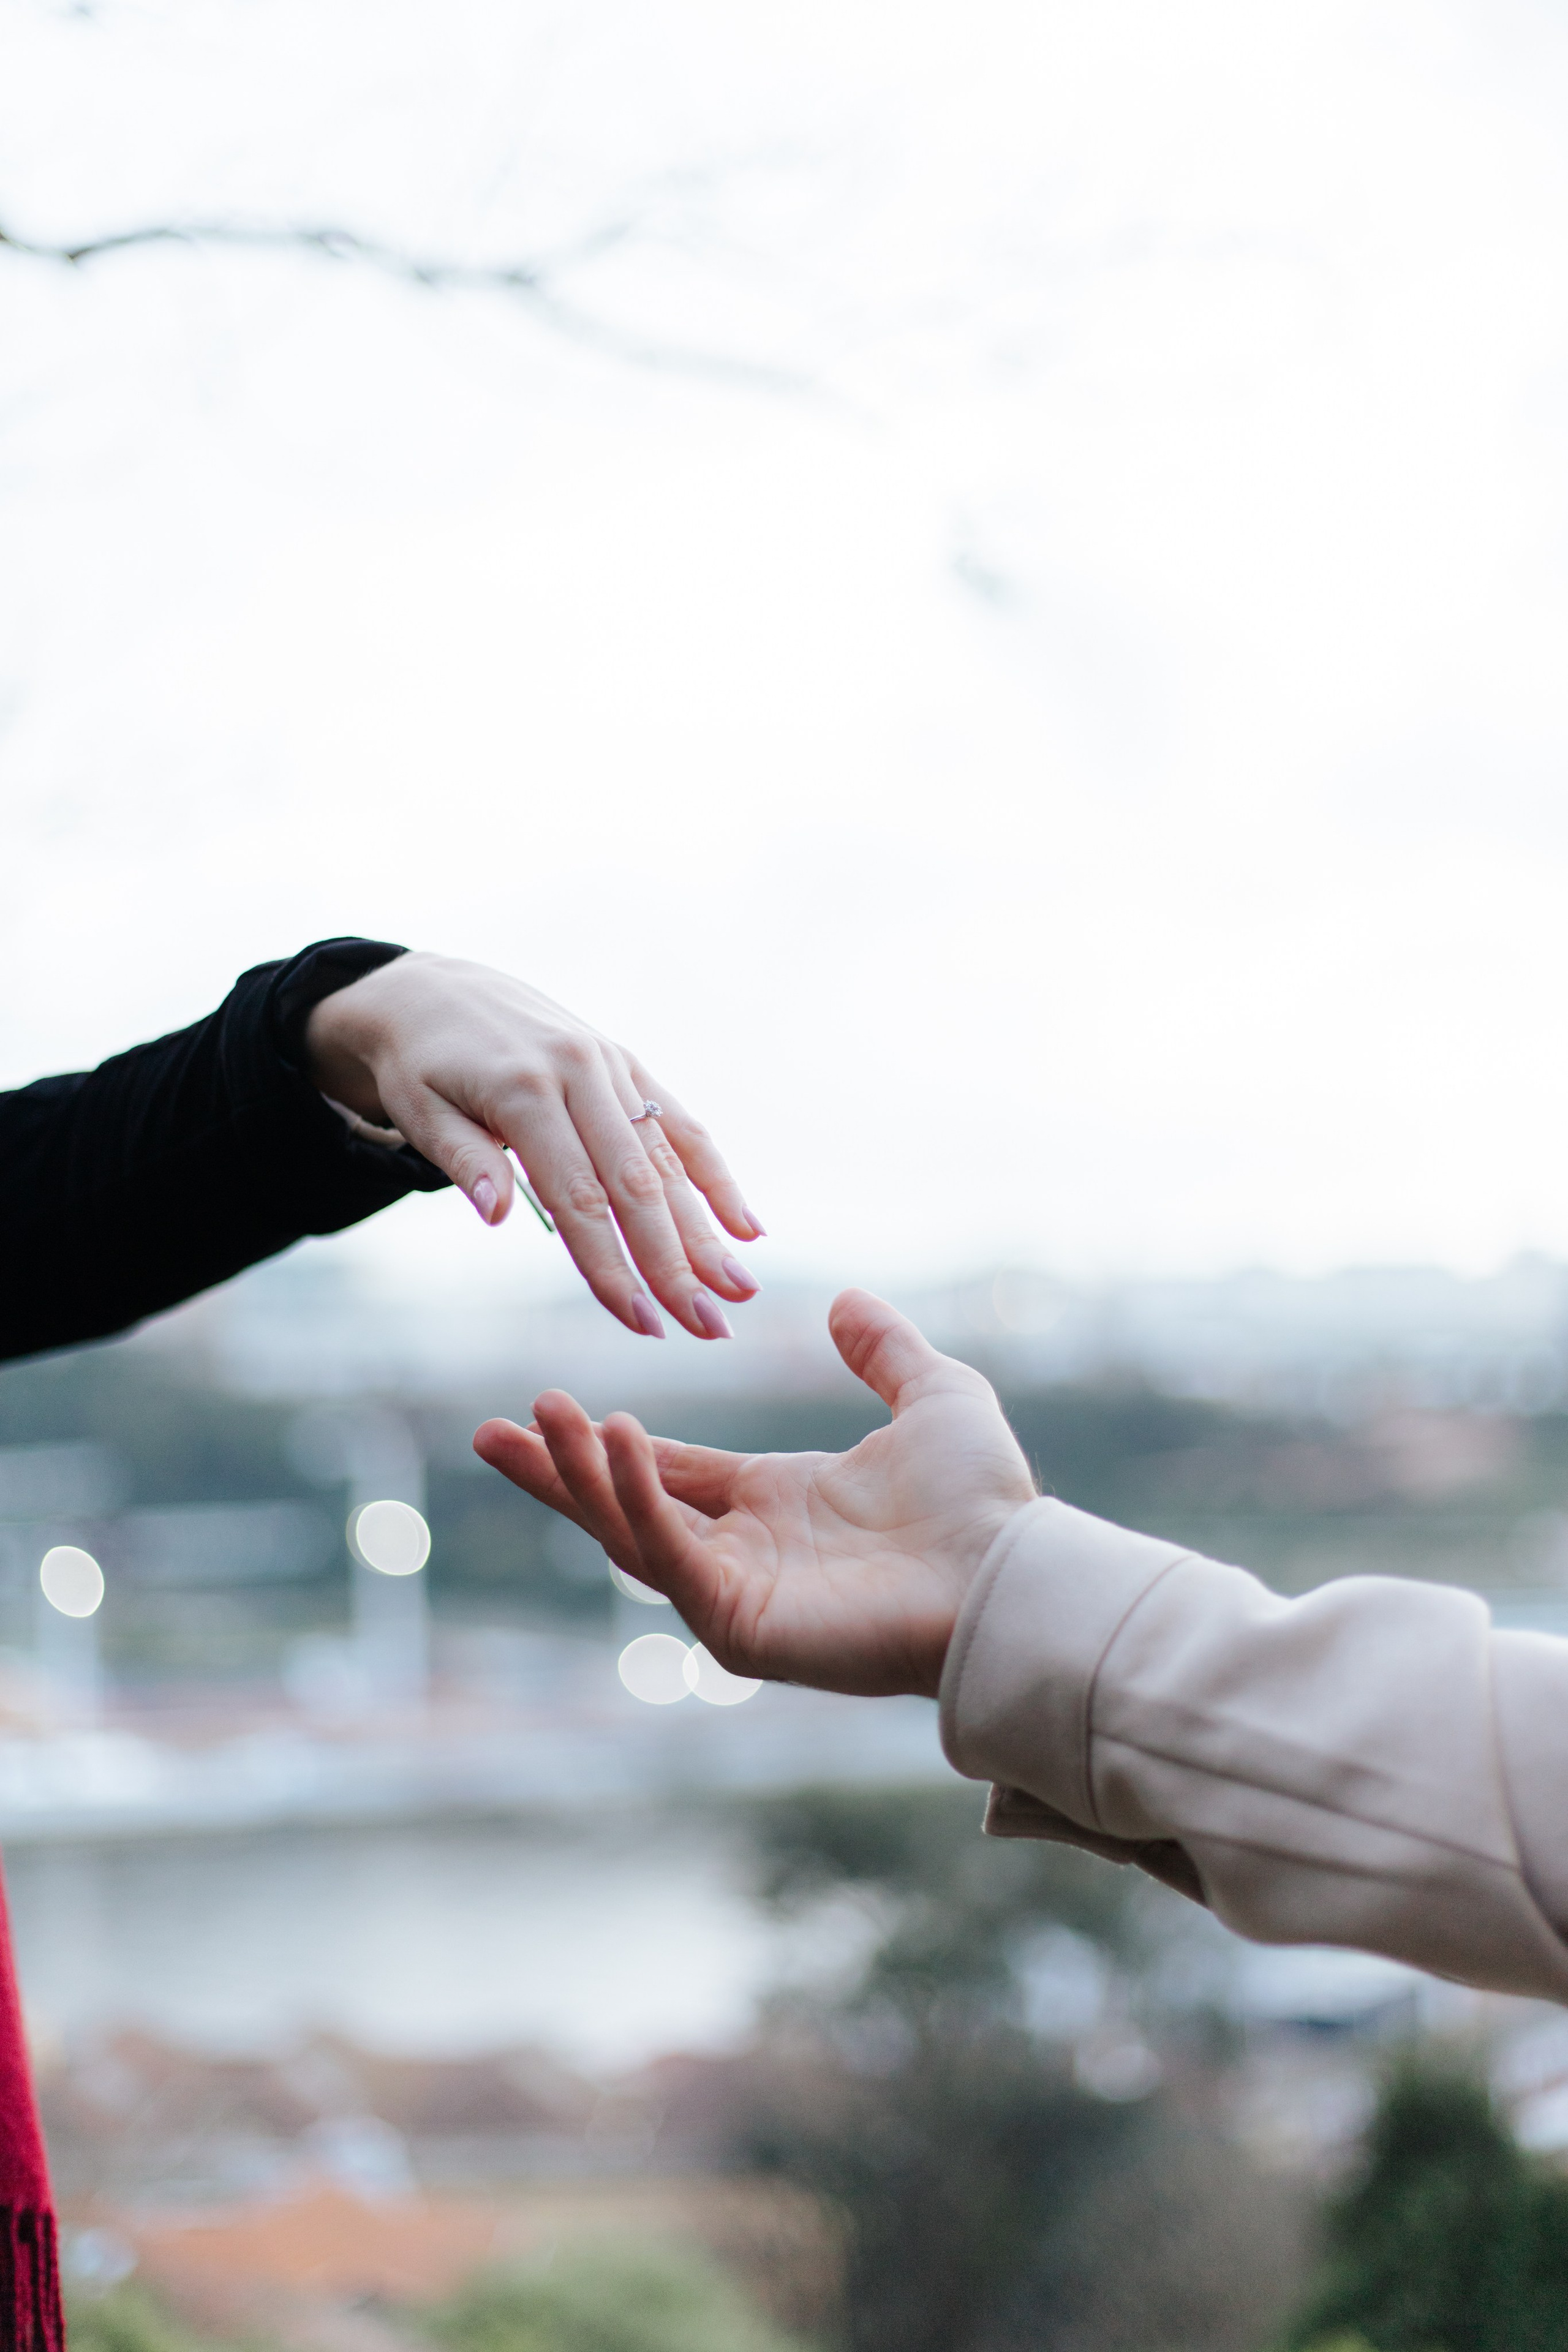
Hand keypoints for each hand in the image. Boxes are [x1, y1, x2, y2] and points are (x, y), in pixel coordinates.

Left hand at [305, 951, 761, 1340]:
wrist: (434, 990)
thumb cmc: (418, 1065)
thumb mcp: (419, 1110)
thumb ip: (464, 1160)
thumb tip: (499, 1216)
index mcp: (525, 1090)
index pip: (577, 1198)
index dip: (611, 1266)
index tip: (640, 1322)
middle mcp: (580, 1073)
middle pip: (636, 1185)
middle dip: (675, 1263)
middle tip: (708, 1327)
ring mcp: (611, 1066)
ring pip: (668, 1160)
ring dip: (707, 1231)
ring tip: (741, 1291)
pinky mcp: (627, 1064)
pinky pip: (681, 1124)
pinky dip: (715, 1175)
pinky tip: (746, 1226)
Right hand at [473, 1290, 1037, 1696]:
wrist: (1012, 1569)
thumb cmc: (985, 1502)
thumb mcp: (934, 1397)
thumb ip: (886, 1351)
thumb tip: (846, 1301)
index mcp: (775, 1504)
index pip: (666, 1472)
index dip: (605, 1442)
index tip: (543, 1406)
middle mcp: (744, 1552)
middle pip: (623, 1507)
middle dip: (556, 1470)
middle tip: (489, 1431)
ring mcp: (736, 1594)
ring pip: (632, 1532)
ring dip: (580, 1475)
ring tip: (541, 1415)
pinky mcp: (741, 1627)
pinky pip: (671, 1556)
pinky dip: (636, 1500)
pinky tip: (615, 1437)